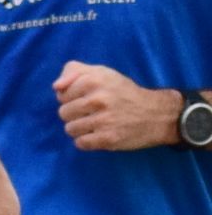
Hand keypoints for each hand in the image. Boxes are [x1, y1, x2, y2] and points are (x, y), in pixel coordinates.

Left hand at [55, 62, 179, 151]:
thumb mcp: (102, 73)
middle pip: (63, 113)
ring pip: (70, 129)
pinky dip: (87, 141)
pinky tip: (99, 134)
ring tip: (96, 123)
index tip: (86, 98)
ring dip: (80, 128)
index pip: (61, 94)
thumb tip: (56, 87)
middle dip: (75, 114)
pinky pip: (80, 143)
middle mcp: (98, 99)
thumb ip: (75, 72)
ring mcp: (103, 120)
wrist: (157, 114)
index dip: (71, 97)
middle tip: (92, 112)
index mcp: (95, 80)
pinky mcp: (108, 139)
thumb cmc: (124, 92)